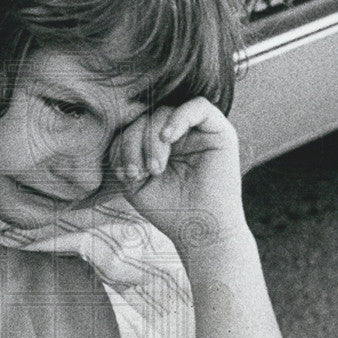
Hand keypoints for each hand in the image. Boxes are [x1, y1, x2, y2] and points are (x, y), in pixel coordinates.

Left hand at [109, 97, 245, 246]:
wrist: (201, 231)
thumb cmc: (170, 210)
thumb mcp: (135, 182)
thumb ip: (124, 154)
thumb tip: (118, 132)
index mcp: (158, 144)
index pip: (133, 126)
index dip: (122, 144)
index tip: (124, 174)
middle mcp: (178, 134)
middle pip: (146, 117)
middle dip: (134, 143)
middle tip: (138, 173)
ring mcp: (199, 131)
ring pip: (165, 112)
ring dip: (151, 139)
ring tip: (154, 169)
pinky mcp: (220, 131)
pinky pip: (198, 106)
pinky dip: (178, 118)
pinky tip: (167, 139)